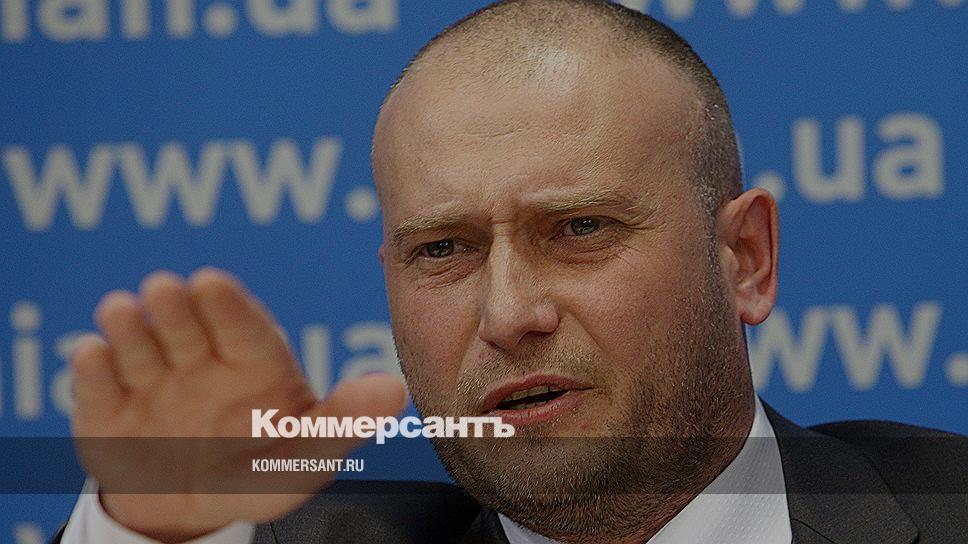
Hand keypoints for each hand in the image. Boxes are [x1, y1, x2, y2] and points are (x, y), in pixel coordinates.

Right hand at [70, 268, 406, 542]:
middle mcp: (200, 357)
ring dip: (130, 325)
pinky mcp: (106, 406)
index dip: (227, 305)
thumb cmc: (257, 473)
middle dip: (175, 305)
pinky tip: (94, 356)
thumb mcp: (303, 458)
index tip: (210, 282)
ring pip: (138, 340)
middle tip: (166, 290)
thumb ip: (344, 421)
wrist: (190, 513)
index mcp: (253, 361)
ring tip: (124, 312)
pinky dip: (93, 370)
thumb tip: (397, 390)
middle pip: (187, 322)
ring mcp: (151, 378)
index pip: (243, 326)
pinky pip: (96, 383)